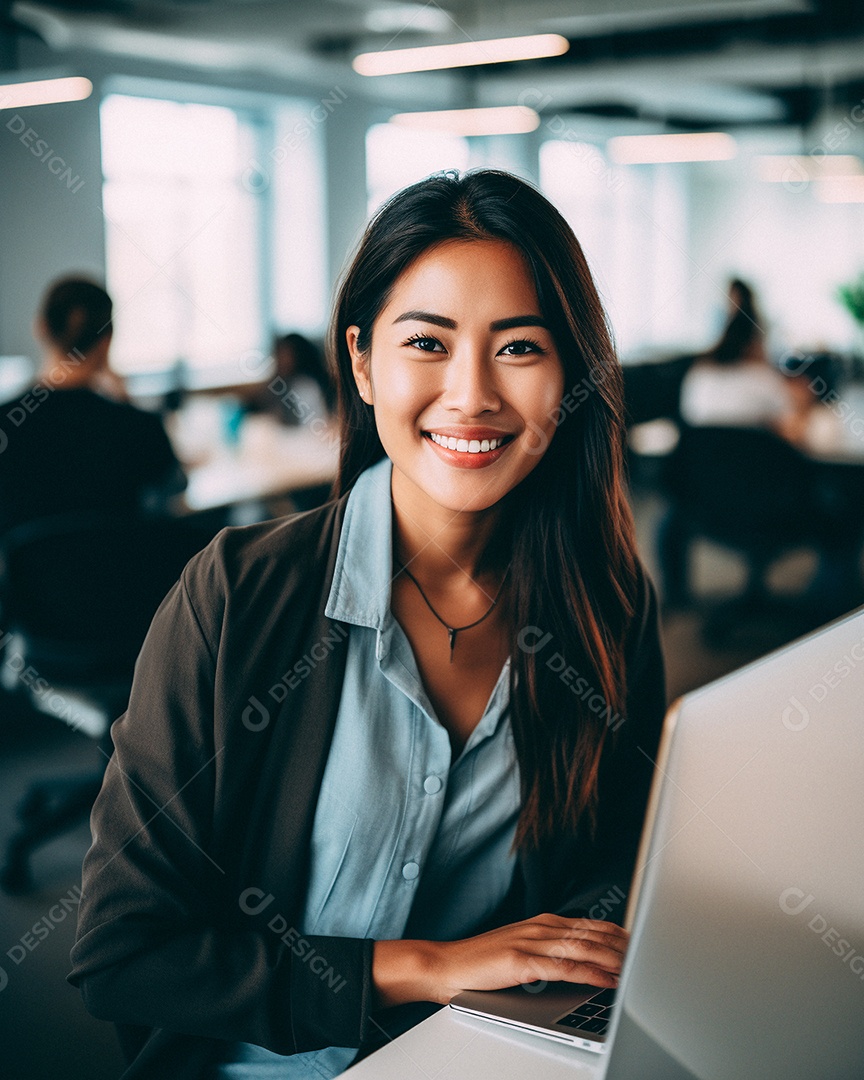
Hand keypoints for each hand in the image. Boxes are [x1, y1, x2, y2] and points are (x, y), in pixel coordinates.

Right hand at [373, 914, 627, 1007]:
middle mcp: (540, 927)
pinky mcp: (521, 961)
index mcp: (542, 922)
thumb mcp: (522, 950)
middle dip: (624, 946)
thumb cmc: (483, 963)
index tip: (641, 943)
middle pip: (593, 934)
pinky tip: (606, 979)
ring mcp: (530, 942)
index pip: (590, 924)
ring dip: (614, 958)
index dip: (619, 934)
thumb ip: (551, 951)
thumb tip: (584, 962)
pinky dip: (590, 972)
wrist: (446, 966)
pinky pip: (563, 967)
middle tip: (649, 956)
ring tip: (637, 968)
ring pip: (583, 947)